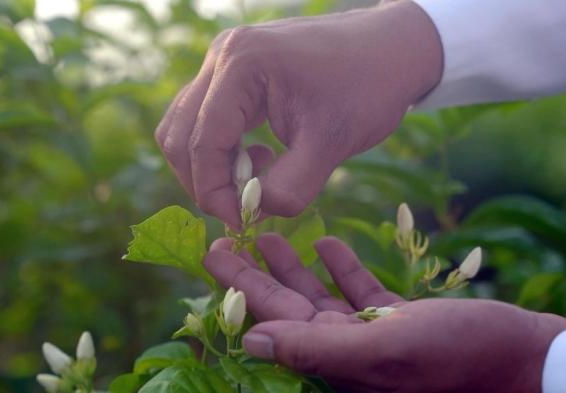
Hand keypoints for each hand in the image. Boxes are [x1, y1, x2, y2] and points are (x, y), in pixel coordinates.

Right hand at [156, 1, 442, 227]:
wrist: (393, 48)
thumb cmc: (369, 88)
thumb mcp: (331, 143)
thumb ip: (288, 187)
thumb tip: (251, 212)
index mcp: (242, 66)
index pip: (201, 142)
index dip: (213, 192)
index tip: (240, 222)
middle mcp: (223, 56)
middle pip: (179, 135)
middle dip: (204, 181)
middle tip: (242, 207)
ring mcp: (225, 61)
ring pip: (185, 127)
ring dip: (210, 165)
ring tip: (256, 179)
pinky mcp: (235, 72)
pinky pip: (206, 117)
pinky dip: (221, 149)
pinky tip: (260, 157)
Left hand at [204, 234, 565, 392]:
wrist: (522, 358)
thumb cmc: (458, 354)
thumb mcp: (383, 350)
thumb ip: (316, 348)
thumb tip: (252, 342)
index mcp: (336, 359)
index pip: (273, 319)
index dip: (240, 287)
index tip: (215, 253)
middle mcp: (347, 349)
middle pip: (287, 304)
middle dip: (256, 271)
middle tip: (228, 237)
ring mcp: (372, 333)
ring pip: (319, 296)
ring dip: (294, 265)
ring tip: (269, 234)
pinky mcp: (397, 320)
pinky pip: (358, 291)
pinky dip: (342, 268)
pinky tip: (328, 244)